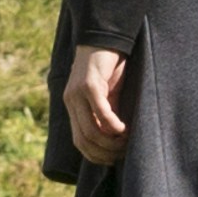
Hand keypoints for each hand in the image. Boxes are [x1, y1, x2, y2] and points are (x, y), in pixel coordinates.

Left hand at [64, 46, 128, 163]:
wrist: (105, 37)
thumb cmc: (110, 66)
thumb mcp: (108, 95)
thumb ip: (106, 114)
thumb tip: (115, 140)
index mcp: (73, 106)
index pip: (79, 142)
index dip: (96, 156)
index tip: (114, 159)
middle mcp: (71, 101)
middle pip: (84, 140)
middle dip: (105, 153)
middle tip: (123, 154)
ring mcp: (77, 93)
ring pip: (90, 130)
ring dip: (110, 142)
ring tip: (126, 142)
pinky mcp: (89, 84)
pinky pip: (100, 111)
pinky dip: (113, 125)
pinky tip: (124, 130)